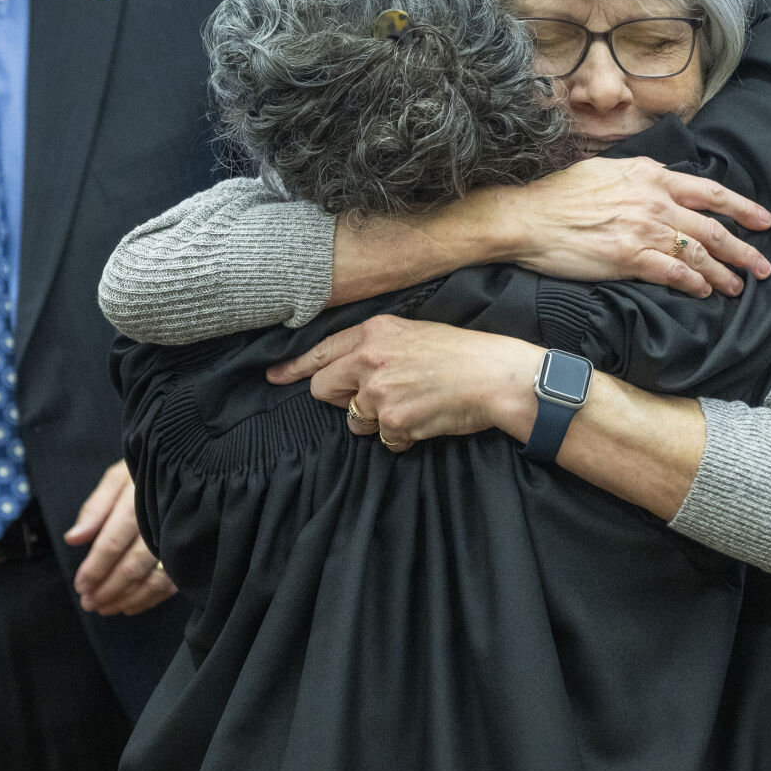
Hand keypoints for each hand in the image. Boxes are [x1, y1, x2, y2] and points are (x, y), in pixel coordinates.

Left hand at [63, 459, 176, 615]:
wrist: (189, 462)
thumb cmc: (146, 470)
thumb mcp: (118, 478)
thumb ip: (95, 508)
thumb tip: (73, 539)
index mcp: (140, 498)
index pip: (113, 540)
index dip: (95, 566)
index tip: (80, 585)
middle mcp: (162, 519)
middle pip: (133, 564)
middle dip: (108, 589)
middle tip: (89, 603)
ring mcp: (180, 536)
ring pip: (153, 579)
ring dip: (127, 598)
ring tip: (105, 608)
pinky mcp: (191, 550)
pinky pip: (172, 582)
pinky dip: (150, 599)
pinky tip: (131, 606)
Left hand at [268, 316, 540, 451]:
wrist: (495, 376)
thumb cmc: (461, 354)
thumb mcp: (412, 333)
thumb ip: (374, 346)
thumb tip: (345, 368)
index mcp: (374, 332)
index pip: (321, 351)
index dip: (294, 368)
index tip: (274, 377)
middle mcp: (370, 358)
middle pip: (323, 388)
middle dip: (340, 399)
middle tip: (369, 399)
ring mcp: (379, 391)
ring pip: (353, 419)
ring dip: (374, 420)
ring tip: (410, 404)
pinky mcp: (394, 421)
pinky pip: (382, 439)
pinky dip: (401, 437)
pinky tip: (424, 419)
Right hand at [489, 157, 770, 296]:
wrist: (527, 217)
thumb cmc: (559, 195)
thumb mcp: (606, 170)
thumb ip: (640, 178)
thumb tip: (661, 183)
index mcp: (651, 176)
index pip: (710, 192)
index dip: (742, 208)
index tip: (763, 221)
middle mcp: (654, 201)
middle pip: (713, 227)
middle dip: (743, 249)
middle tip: (764, 266)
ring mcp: (643, 230)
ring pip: (698, 253)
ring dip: (723, 273)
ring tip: (738, 286)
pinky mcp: (629, 258)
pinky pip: (673, 273)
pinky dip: (693, 284)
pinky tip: (703, 292)